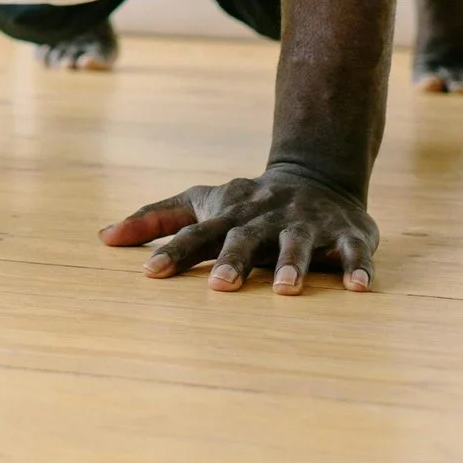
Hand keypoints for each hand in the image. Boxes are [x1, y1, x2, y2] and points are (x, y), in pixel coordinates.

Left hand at [100, 164, 378, 293]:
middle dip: (232, 260)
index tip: (150, 272)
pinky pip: (353, 251)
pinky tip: (359, 287)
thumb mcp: (201, 202)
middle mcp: (264, 218)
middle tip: (220, 285)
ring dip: (291, 265)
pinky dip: (357, 267)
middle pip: (244, 238)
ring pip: (297, 244)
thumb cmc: (246, 202)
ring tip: (285, 289)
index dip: (173, 251)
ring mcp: (305, 223)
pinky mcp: (347, 232)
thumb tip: (103, 237)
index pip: (195, 234)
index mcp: (229, 214)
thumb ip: (155, 218)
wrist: (316, 173)